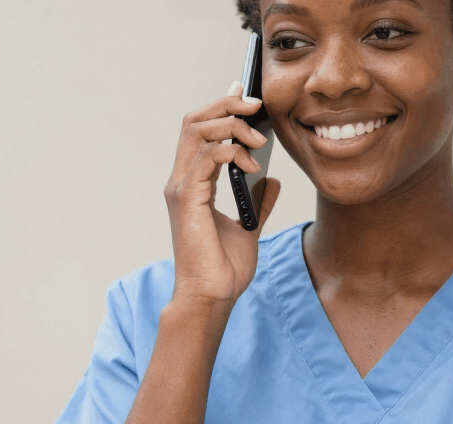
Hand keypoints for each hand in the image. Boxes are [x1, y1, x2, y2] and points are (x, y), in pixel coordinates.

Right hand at [163, 81, 280, 306]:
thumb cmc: (224, 269)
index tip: (246, 95)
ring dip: (231, 125)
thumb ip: (257, 201)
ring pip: (197, 131)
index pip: (200, 131)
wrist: (212, 298)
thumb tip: (271, 179)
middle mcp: (182, 180)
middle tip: (257, 106)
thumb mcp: (249, 228)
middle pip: (194, 121)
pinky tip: (252, 162)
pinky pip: (205, 157)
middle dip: (226, 106)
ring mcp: (181, 188)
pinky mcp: (187, 199)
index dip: (220, 107)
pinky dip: (229, 150)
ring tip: (260, 138)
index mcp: (192, 184)